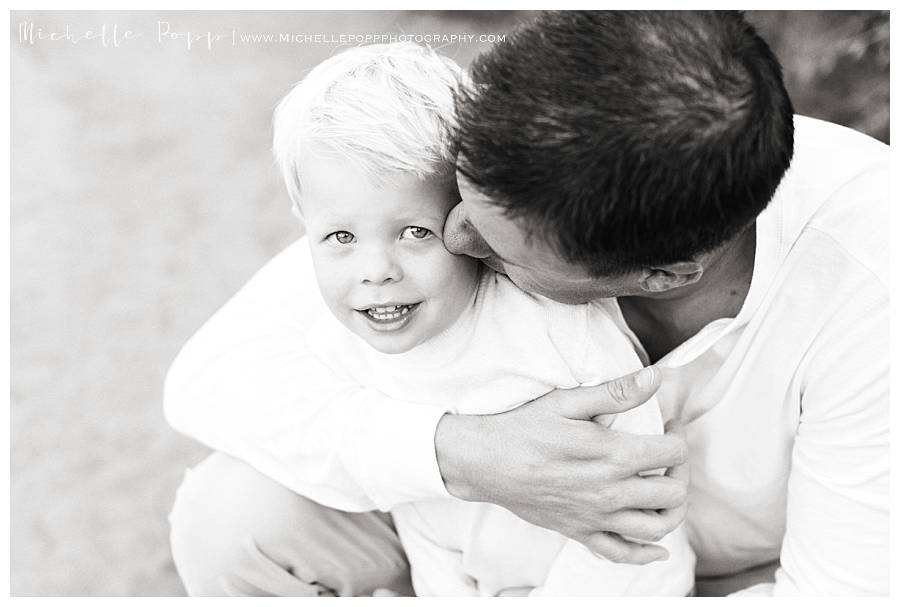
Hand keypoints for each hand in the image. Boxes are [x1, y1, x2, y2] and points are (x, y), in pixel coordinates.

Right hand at [434, 365, 687, 564]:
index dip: (678, 434)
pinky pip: (622, 553)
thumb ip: (616, 393)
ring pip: (657, 527)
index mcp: (612, 456)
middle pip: (673, 492)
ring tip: (664, 488)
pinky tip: (655, 545)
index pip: (673, 453)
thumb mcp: (567, 401)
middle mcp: (610, 492)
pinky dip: (645, 553)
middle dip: (680, 470)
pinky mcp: (580, 532)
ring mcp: (596, 517)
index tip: (668, 424)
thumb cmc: (523, 428)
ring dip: (672, 510)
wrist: (485, 463)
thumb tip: (655, 378)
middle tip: (668, 454)